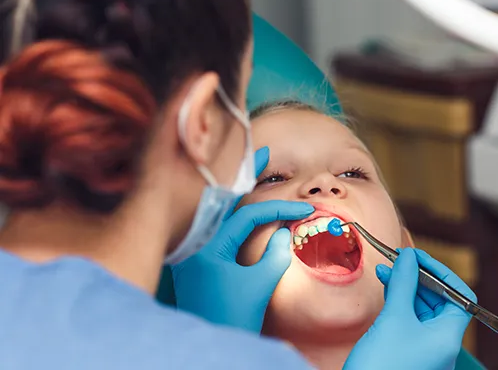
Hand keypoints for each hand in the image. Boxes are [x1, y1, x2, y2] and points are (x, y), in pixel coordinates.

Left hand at [171, 147, 313, 332]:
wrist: (207, 349)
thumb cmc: (231, 319)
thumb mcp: (259, 287)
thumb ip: (275, 255)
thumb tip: (283, 232)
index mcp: (207, 247)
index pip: (248, 215)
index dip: (279, 209)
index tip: (303, 208)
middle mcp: (195, 243)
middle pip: (223, 199)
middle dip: (245, 174)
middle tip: (263, 149)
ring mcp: (194, 250)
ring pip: (218, 210)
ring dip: (237, 188)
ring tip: (252, 167)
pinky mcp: (198, 260)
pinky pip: (215, 225)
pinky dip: (232, 210)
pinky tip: (241, 202)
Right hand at [344, 248, 475, 369]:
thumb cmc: (382, 365)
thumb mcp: (394, 318)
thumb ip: (404, 283)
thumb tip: (409, 257)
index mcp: (448, 337)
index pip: (459, 295)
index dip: (440, 272)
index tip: (416, 257)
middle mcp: (441, 343)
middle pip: (440, 300)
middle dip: (418, 277)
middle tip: (397, 261)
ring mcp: (425, 349)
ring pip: (422, 309)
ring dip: (406, 288)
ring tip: (386, 271)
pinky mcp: (408, 351)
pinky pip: (409, 321)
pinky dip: (399, 303)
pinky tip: (386, 289)